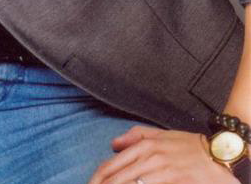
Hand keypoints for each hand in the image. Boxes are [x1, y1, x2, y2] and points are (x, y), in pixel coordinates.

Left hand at [87, 124, 237, 183]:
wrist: (216, 156)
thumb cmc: (188, 145)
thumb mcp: (160, 134)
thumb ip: (135, 136)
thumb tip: (113, 144)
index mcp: (143, 146)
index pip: (111, 165)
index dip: (98, 179)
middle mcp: (149, 157)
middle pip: (117, 179)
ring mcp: (161, 171)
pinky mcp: (173, 180)